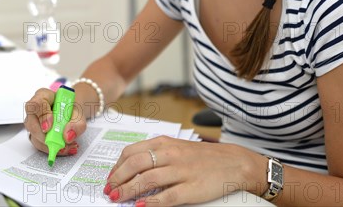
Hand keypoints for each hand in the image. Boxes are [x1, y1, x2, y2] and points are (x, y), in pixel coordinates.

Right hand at [23, 87, 86, 156]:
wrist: (71, 111)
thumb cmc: (71, 108)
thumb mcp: (79, 113)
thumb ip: (77, 124)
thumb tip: (67, 137)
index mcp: (43, 96)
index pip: (37, 104)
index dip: (42, 116)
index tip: (49, 127)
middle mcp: (34, 109)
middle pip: (31, 122)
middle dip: (44, 137)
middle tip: (60, 144)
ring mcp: (33, 122)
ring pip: (33, 136)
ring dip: (50, 145)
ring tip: (67, 147)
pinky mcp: (35, 134)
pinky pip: (39, 144)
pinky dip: (51, 149)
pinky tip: (64, 148)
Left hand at [105, 136, 265, 205]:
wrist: (233, 163)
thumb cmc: (202, 157)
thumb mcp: (176, 147)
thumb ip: (155, 154)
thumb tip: (130, 167)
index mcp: (165, 143)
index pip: (131, 152)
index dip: (117, 167)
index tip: (110, 178)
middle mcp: (171, 154)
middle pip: (135, 165)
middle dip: (117, 179)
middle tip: (109, 191)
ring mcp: (181, 171)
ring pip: (147, 180)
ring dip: (128, 191)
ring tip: (117, 199)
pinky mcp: (191, 188)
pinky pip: (166, 196)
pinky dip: (150, 203)